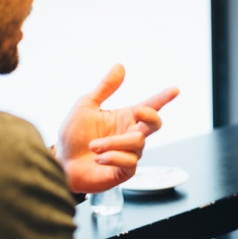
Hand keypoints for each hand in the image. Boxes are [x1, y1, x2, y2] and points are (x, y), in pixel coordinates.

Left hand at [55, 64, 178, 192]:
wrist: (62, 163)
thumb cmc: (73, 135)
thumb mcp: (86, 106)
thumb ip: (105, 87)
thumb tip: (120, 66)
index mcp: (125, 117)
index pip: (149, 106)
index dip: (163, 98)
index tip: (175, 90)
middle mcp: (130, 135)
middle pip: (155, 124)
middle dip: (150, 116)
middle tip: (137, 111)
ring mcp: (129, 154)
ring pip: (137, 143)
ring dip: (112, 143)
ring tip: (93, 146)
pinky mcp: (124, 172)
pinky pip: (129, 162)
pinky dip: (112, 157)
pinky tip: (98, 159)